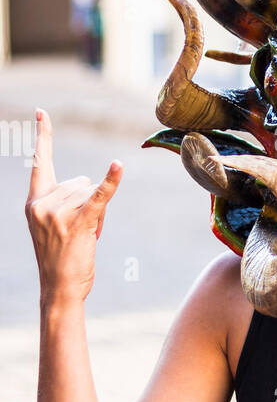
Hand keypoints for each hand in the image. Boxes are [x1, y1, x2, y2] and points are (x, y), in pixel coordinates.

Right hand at [25, 110, 122, 305]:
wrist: (59, 288)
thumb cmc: (61, 257)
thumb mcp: (54, 224)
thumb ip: (65, 200)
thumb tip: (90, 184)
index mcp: (34, 200)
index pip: (39, 161)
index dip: (43, 136)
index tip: (42, 113)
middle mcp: (42, 202)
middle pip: (80, 182)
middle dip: (87, 204)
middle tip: (77, 232)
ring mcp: (58, 212)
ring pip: (92, 192)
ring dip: (97, 214)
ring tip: (83, 237)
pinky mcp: (79, 221)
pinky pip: (100, 196)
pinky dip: (112, 181)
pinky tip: (118, 166)